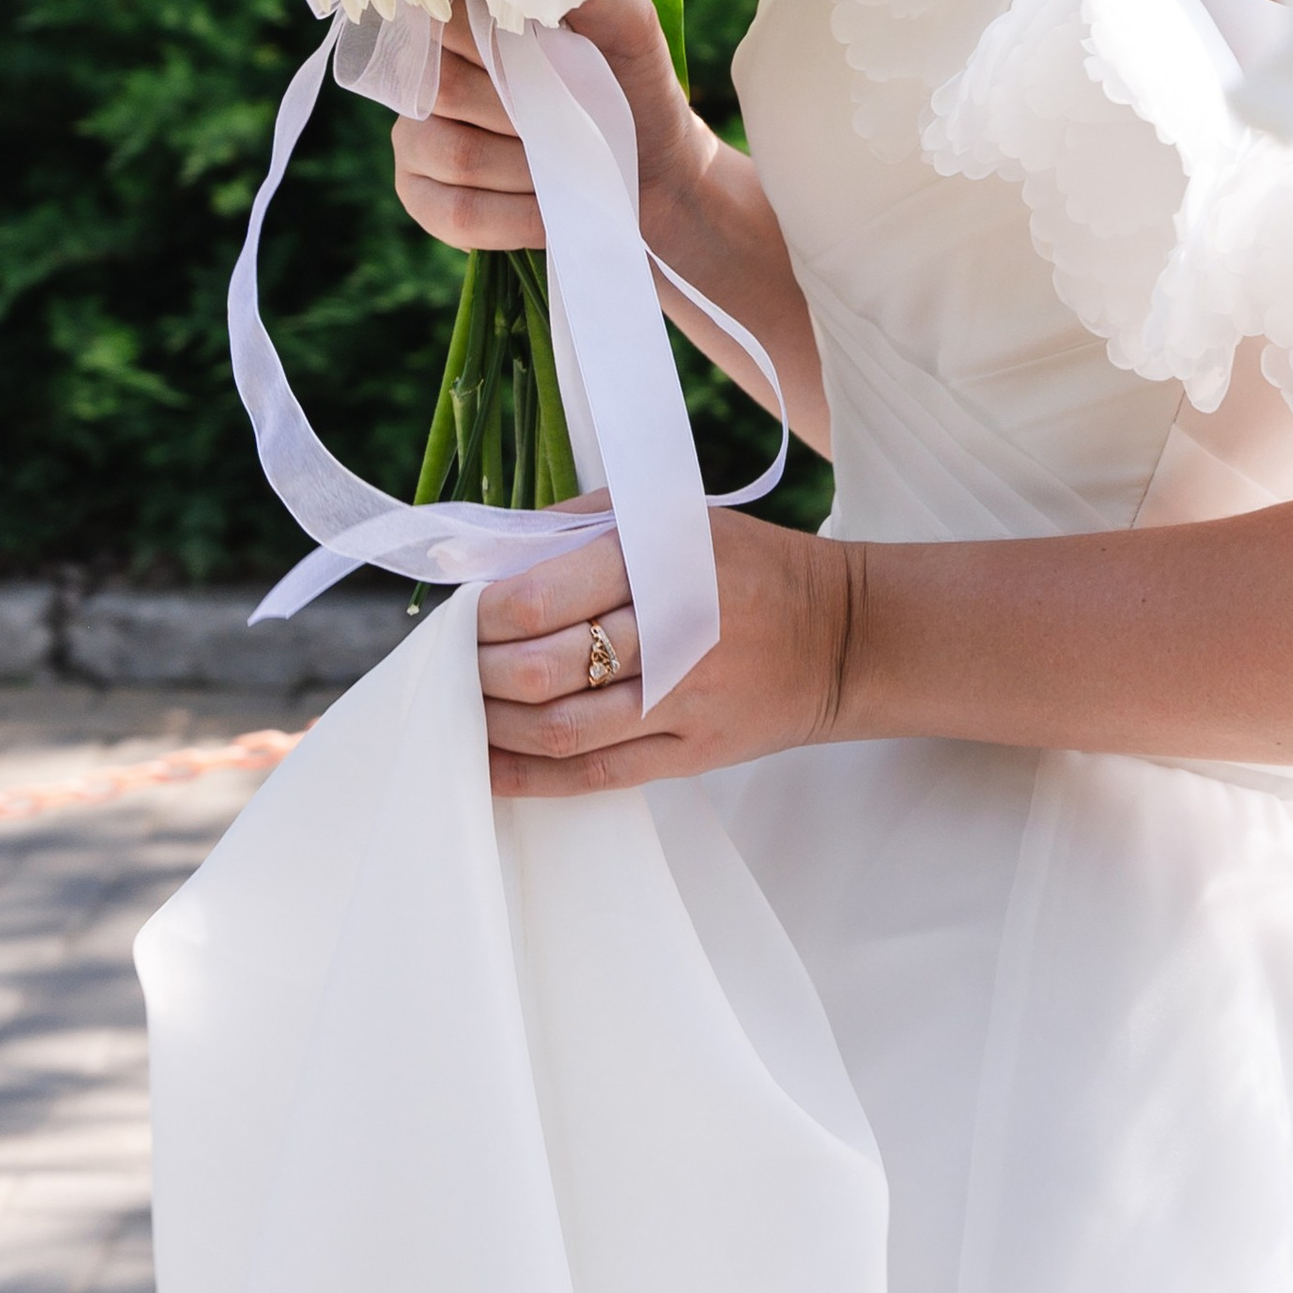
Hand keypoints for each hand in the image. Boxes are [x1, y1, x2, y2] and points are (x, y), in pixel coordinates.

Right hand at [390, 0, 699, 255]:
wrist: (650, 169)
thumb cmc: (631, 86)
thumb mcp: (629, 29)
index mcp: (465, 19)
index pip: (443, 13)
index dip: (493, 38)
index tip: (550, 54)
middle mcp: (425, 72)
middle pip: (447, 87)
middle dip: (527, 112)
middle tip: (579, 119)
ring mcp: (415, 136)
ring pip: (457, 154)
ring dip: (530, 168)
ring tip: (574, 165)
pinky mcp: (421, 197)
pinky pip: (457, 211)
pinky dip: (516, 217)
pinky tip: (553, 211)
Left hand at [476, 511, 857, 795]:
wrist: (839, 634)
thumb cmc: (742, 565)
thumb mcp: (670, 515)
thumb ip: (576, 527)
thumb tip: (479, 557)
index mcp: (663, 557)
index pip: (541, 596)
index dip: (482, 612)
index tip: (461, 612)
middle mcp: (672, 630)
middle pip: (540, 668)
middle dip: (477, 669)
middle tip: (453, 661)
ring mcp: (682, 702)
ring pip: (557, 729)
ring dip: (493, 724)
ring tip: (464, 707)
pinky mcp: (691, 755)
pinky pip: (591, 776)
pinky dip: (528, 777)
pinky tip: (489, 765)